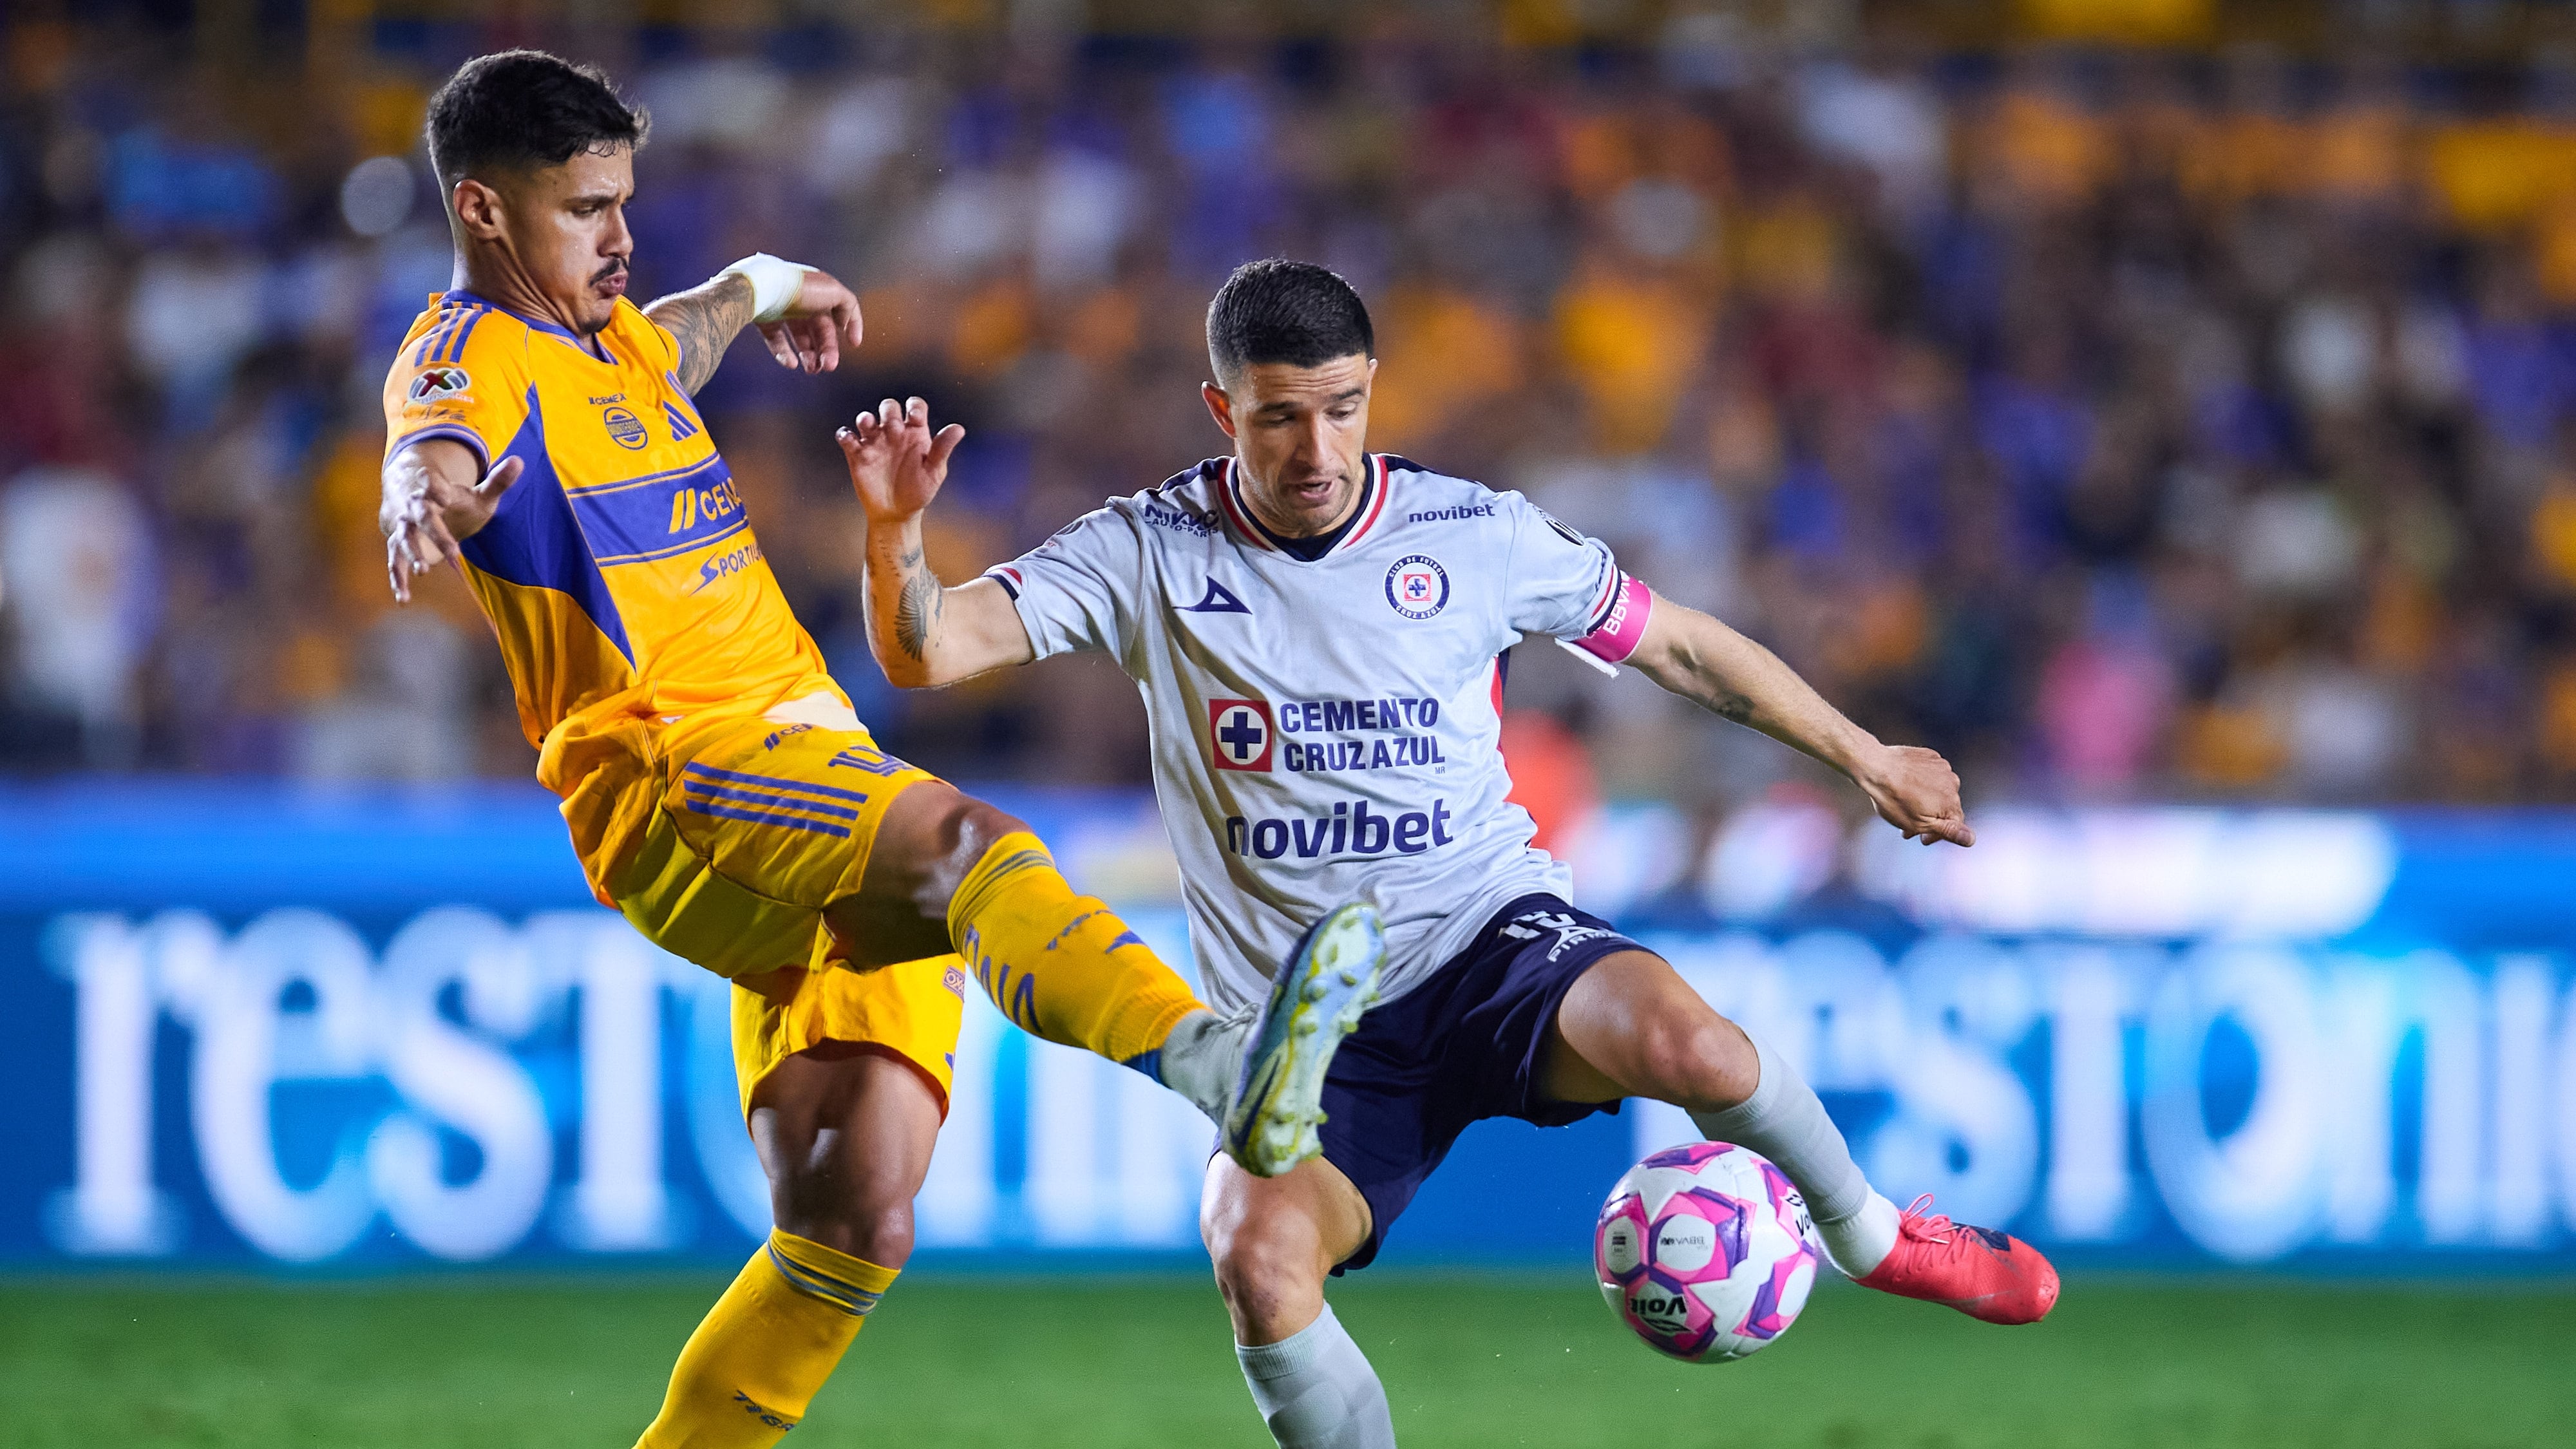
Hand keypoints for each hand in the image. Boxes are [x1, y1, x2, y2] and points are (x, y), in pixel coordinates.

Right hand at [382, 449, 522, 603]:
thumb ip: (498, 481)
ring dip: (412, 555)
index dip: (434, 487)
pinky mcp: (398, 547)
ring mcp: (403, 528)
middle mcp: (414, 508)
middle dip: (435, 533)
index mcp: (433, 491)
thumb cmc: (455, 501)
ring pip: (404, 539)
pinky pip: (395, 563)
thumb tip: (520, 461)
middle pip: (421, 517)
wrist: (417, 505)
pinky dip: (398, 580)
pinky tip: (403, 599)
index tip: (443, 494)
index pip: (431, 485)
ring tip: (424, 570)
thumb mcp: (479, 494)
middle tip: (453, 551)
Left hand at [756, 269, 862, 373]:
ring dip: (809, 356)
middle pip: (820, 329)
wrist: (764, 288)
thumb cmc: (800, 288)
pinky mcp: (765, 319)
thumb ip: (848, 305)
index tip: (854, 344)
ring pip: (800, 337)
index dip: (850, 325)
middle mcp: (802, 300)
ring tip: (812, 370)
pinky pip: (777, 340)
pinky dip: (784, 353)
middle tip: (829, 366)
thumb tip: (845, 323)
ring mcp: (782, 310)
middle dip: (827, 349)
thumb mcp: (834, 292)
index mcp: (820, 291)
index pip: (839, 311)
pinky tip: (791, 364)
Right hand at [838, 397, 964, 523]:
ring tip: (868, 426)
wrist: (897, 513)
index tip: (914, 417)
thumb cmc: (919, 490)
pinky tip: (850, 441)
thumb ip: (943, 448)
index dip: (914, 406)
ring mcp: (875, 442)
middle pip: (889, 407)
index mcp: (916, 433)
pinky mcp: (857, 454)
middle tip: (893, 429)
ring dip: (865, 418)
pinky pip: (846, 437)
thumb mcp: (935, 471)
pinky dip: (844, 435)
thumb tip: (959, 428)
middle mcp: (895, 433)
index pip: (915, 407)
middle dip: (889, 411)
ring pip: (865, 419)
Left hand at [1853, 744, 1974, 846]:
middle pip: (1945, 807)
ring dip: (1926, 800)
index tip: (1922, 838)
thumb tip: (1972, 840)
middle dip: (1929, 819)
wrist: (1877, 767)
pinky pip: (1931, 774)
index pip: (1954, 825)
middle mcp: (1953, 784)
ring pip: (1938, 790)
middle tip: (1908, 826)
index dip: (1938, 835)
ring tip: (1904, 805)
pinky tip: (1906, 787)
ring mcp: (1943, 768)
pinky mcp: (1931, 757)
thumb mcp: (1920, 824)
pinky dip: (1921, 783)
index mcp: (1952, 803)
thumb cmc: (1895, 799)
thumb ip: (1949, 831)